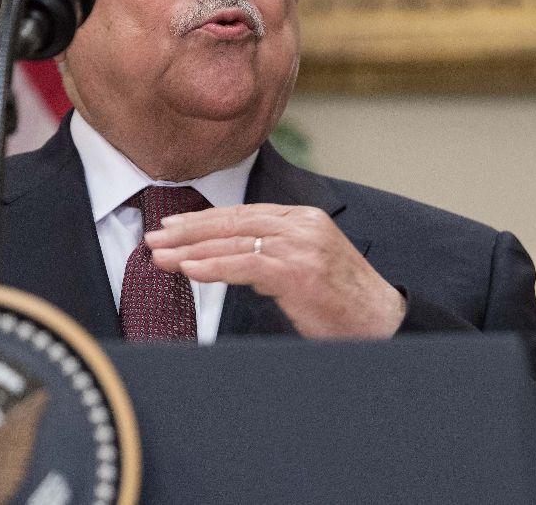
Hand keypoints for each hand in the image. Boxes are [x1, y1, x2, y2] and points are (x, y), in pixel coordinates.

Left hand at [145, 203, 405, 339]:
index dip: (203, 219)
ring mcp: (300, 245)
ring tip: (160, 256)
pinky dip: (213, 267)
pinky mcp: (297, 270)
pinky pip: (245, 265)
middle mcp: (300, 224)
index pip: (242, 213)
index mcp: (302, 218)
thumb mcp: (306, 264)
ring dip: (190, 250)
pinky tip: (189, 270)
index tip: (173, 225)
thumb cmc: (342, 301)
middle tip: (153, 236)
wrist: (382, 323)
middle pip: (232, 221)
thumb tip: (229, 256)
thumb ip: (272, 252)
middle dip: (188, 230)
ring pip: (233, 241)